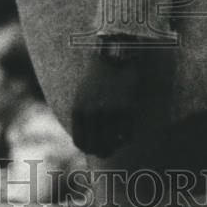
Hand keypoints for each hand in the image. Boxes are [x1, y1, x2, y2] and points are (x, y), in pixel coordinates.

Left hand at [71, 37, 174, 156]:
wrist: (114, 55)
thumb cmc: (98, 75)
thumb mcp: (82, 95)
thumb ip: (83, 116)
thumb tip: (87, 140)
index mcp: (78, 110)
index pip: (80, 143)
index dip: (89, 149)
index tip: (96, 147)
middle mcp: (92, 114)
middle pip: (96, 147)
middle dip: (103, 151)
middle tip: (110, 148)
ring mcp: (109, 112)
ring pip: (112, 144)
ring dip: (116, 145)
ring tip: (119, 141)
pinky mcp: (125, 108)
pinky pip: (127, 134)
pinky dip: (127, 138)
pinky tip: (128, 133)